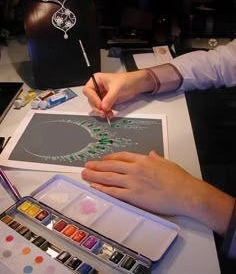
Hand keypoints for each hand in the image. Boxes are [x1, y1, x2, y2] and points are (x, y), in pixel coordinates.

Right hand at [82, 71, 154, 118]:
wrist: (135, 84)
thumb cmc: (126, 80)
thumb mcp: (116, 88)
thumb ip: (109, 98)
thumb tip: (103, 107)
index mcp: (96, 80)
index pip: (88, 90)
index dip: (93, 98)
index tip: (100, 105)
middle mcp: (97, 87)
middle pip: (91, 99)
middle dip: (97, 107)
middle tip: (103, 112)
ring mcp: (101, 95)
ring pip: (96, 105)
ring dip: (101, 111)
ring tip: (107, 114)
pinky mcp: (106, 101)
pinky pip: (103, 108)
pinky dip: (106, 112)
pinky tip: (110, 114)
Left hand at [82, 151, 234, 234]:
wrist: (185, 193)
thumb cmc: (179, 178)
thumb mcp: (167, 163)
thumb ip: (156, 158)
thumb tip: (151, 154)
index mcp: (143, 160)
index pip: (122, 156)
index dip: (110, 158)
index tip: (102, 159)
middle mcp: (135, 169)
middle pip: (111, 166)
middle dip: (97, 165)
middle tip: (86, 165)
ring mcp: (133, 182)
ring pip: (109, 178)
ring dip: (95, 176)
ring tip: (85, 174)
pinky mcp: (134, 196)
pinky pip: (114, 192)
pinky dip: (103, 189)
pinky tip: (95, 187)